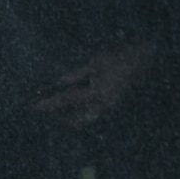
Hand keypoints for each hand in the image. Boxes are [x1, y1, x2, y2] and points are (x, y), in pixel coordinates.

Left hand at [35, 41, 154, 127]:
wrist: (143, 61)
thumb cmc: (118, 58)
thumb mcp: (96, 63)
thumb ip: (77, 74)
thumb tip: (60, 83)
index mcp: (98, 91)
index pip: (68, 99)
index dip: (50, 103)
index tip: (36, 107)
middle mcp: (104, 103)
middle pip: (78, 120)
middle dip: (61, 118)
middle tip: (47, 110)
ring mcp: (110, 106)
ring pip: (86, 119)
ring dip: (71, 116)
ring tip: (57, 109)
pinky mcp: (111, 104)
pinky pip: (92, 112)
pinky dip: (80, 111)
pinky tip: (71, 104)